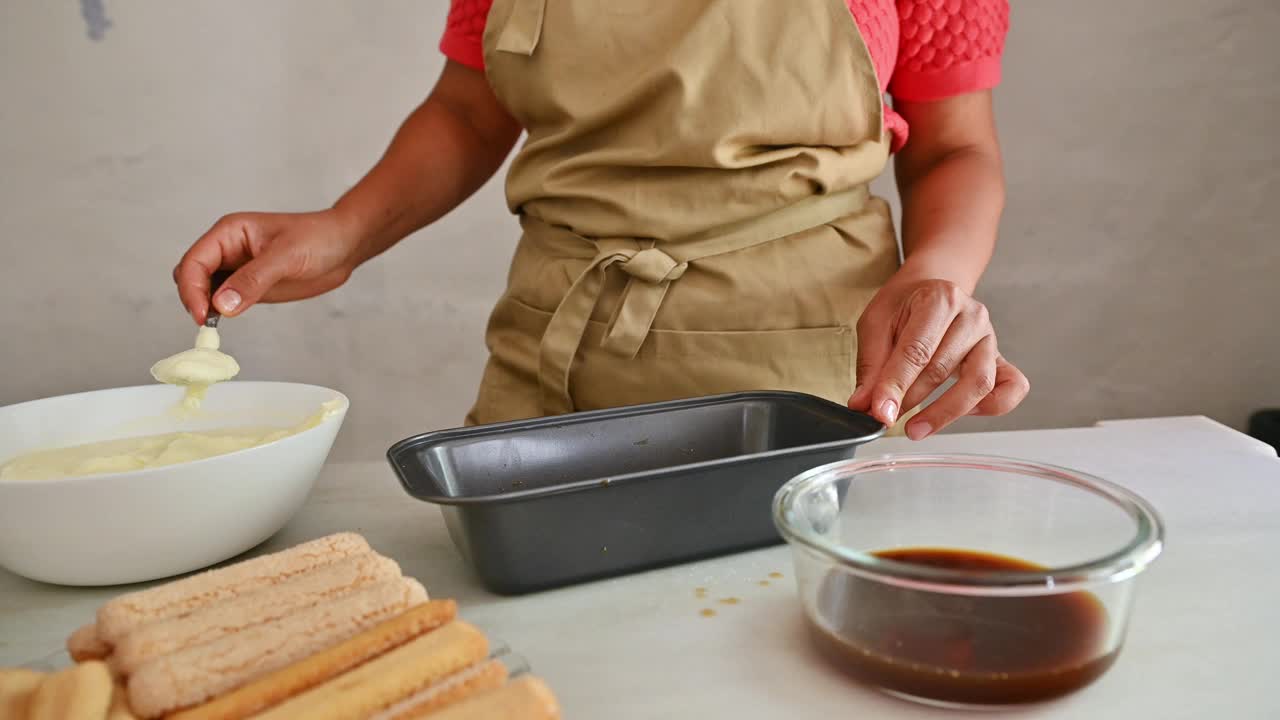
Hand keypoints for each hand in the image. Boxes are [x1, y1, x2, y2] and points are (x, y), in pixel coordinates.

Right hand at [173, 210, 361, 323]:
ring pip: (203, 290)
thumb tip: (221, 304)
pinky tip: (223, 322)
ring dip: (202, 307)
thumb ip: (253, 279)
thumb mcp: (286, 256)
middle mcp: (227, 250)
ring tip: (211, 327)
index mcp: (229, 233)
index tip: (202, 313)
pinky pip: (223, 301)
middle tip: (205, 324)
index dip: (191, 288)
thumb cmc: (319, 237)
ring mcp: (236, 269)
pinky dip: (218, 313)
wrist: (344, 246)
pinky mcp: (248, 287)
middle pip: (190, 275)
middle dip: (192, 298)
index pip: (194, 261)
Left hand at [848, 277, 1028, 438]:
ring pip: (978, 383)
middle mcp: (972, 316)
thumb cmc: (904, 306)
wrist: (930, 290)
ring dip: (944, 412)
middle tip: (886, 418)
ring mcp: (990, 338)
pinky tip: (961, 413)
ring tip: (915, 428)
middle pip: (943, 368)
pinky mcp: (1000, 358)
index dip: (896, 386)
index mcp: (939, 299)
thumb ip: (871, 365)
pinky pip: (1011, 388)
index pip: (917, 350)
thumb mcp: (876, 323)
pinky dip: (990, 407)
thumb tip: (865, 404)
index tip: (880, 413)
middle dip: (911, 400)